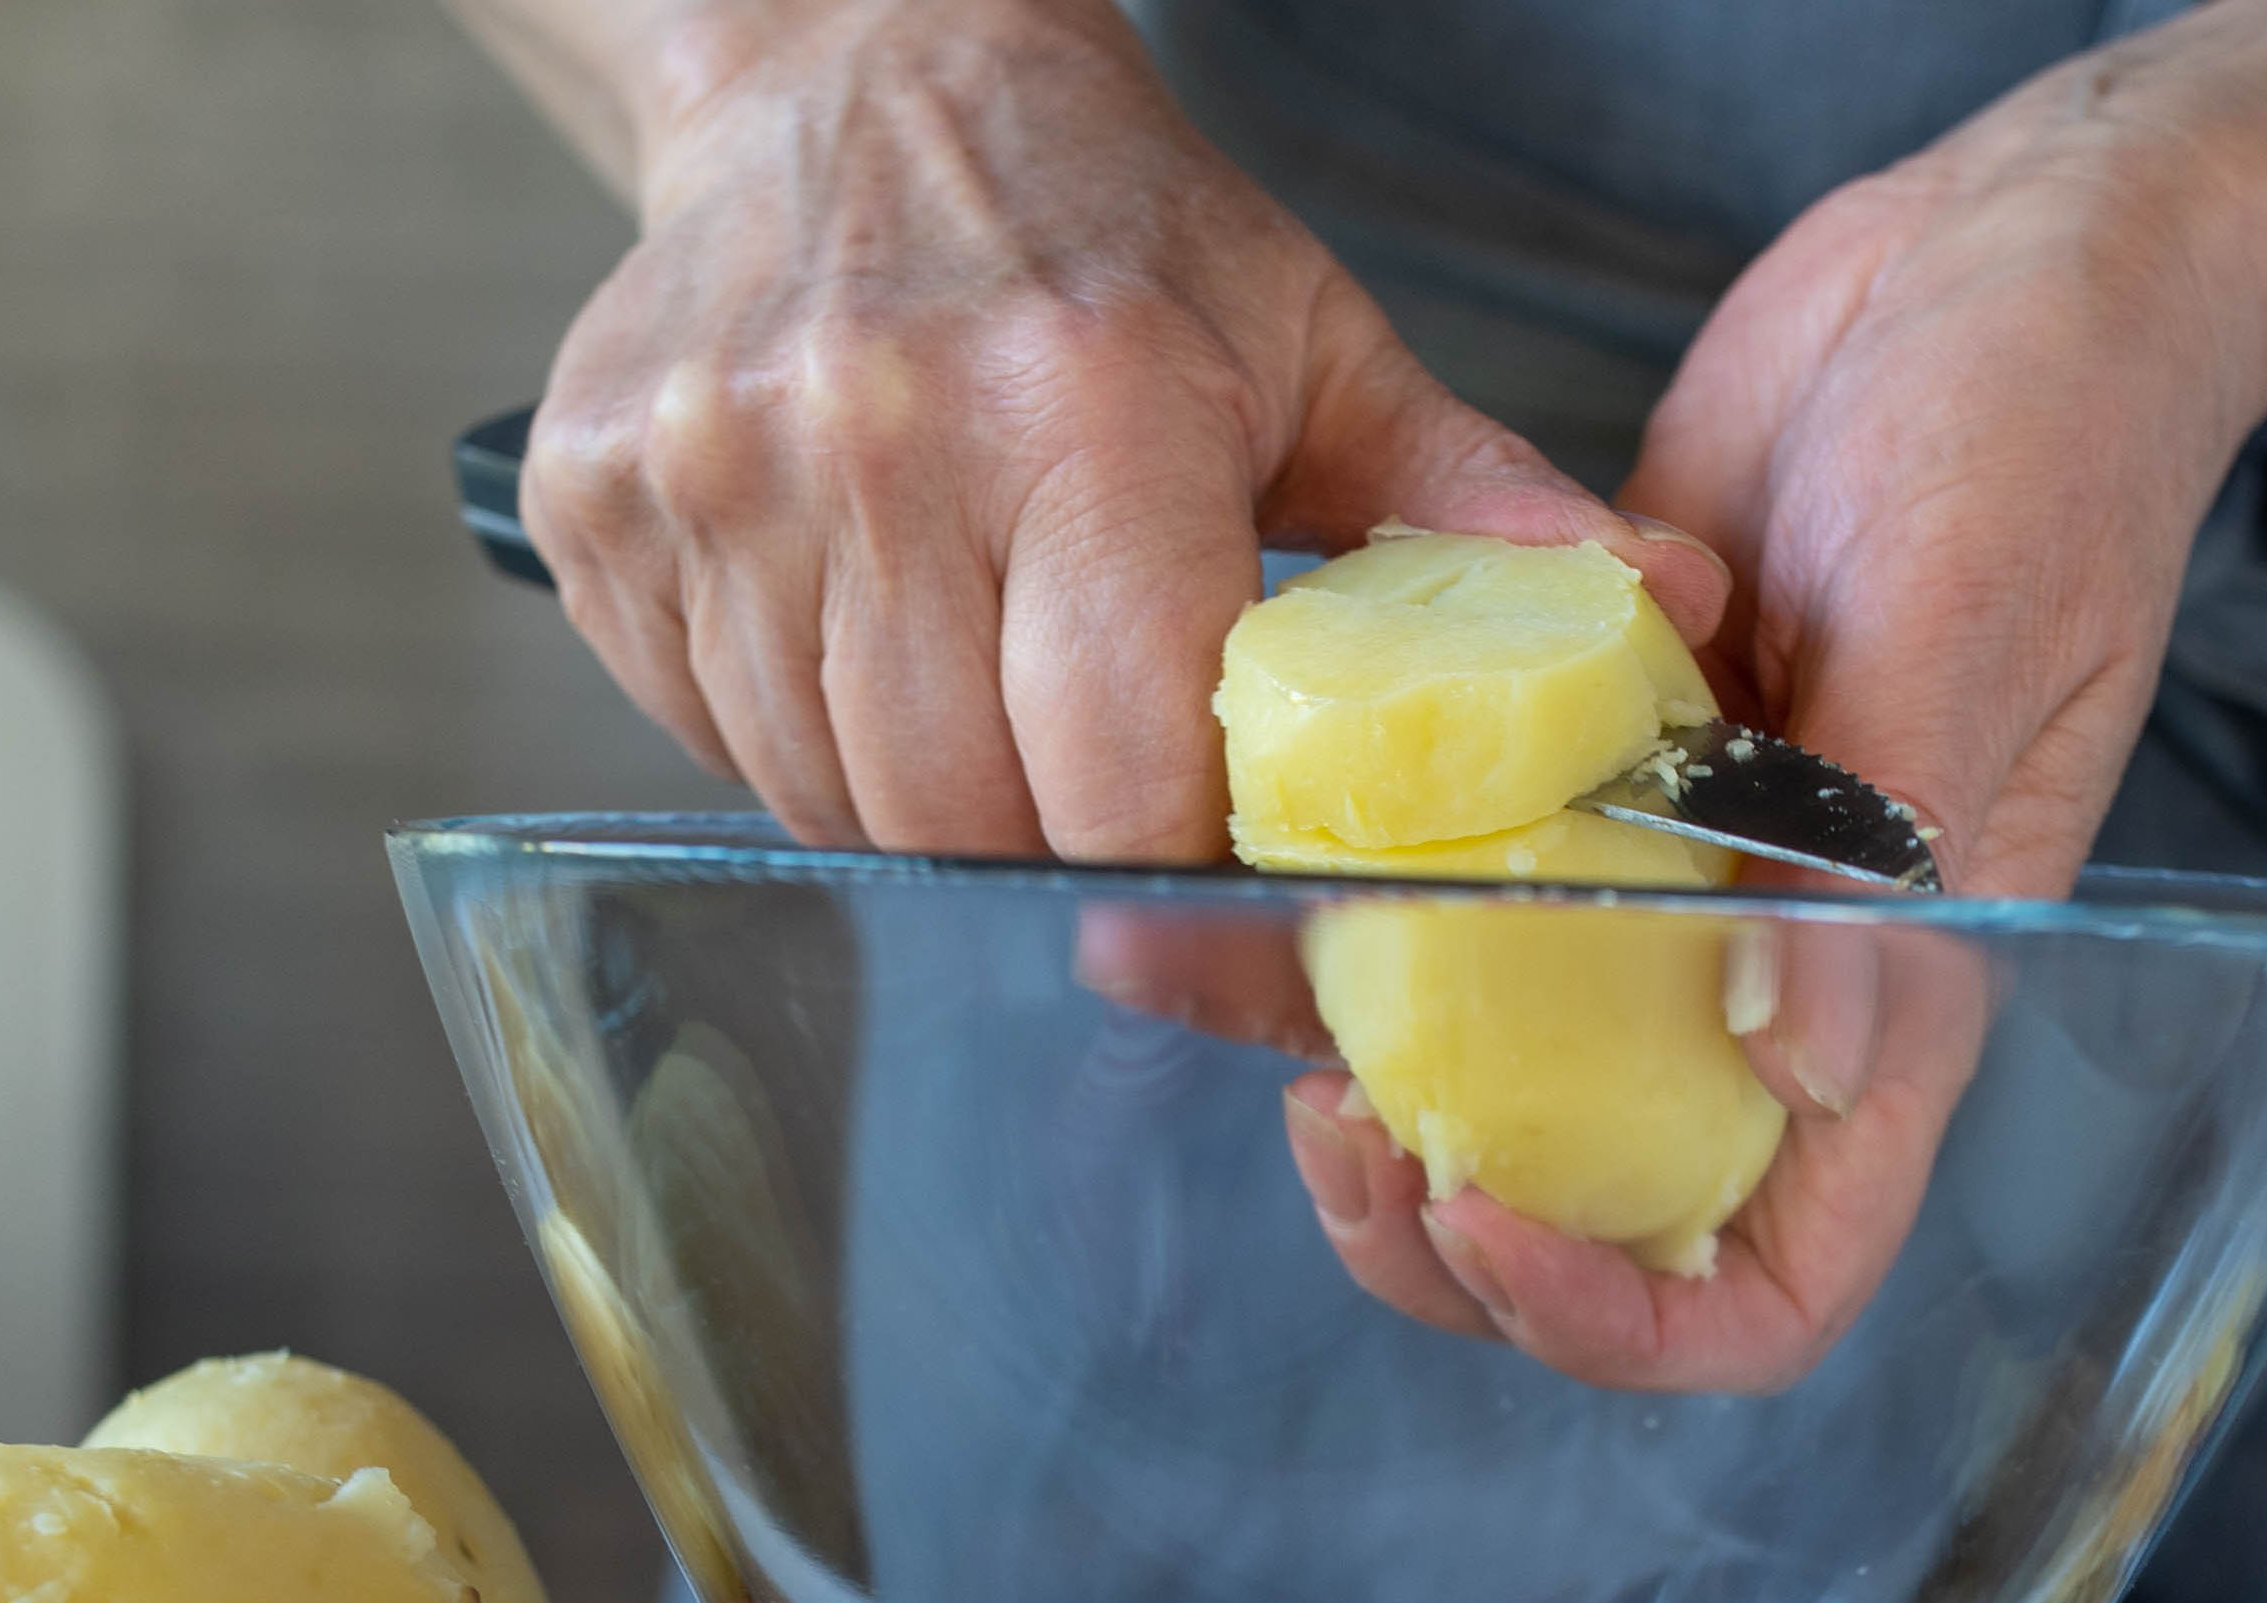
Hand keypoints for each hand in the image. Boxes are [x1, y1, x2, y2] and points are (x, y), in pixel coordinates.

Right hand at [514, 0, 1727, 861]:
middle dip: (1057, 835)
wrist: (847, 68)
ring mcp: (712, 478)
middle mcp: (872, 442)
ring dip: (927, 797)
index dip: (1185, 859)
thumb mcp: (1308, 337)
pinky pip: (712, 735)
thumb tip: (1664, 616)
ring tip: (985, 672)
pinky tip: (865, 623)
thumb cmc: (1099, 228)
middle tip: (1104, 764)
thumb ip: (1471, 502)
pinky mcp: (602, 508)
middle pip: (969, 818)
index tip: (1227, 854)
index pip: (1121, 772)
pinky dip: (798, 732)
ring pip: (832, 800)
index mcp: (1078, 405)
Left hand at [1262, 0, 2266, 1382]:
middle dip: (1444, 1227)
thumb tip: (1802, 1065)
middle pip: (1600, 1218)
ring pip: (1507, 1071)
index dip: (1615, 1315)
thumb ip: (1886, 855)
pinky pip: (1466, 888)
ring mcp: (1677, 873)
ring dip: (1380, 1081)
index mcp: (1899, 1002)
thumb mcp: (1971, 629)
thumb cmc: (2047, 432)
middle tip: (1329, 1115)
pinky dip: (1369, 905)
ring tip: (1279, 994)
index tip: (1475, 1207)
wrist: (2001, 260)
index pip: (1769, 1281)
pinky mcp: (1597, 762)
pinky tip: (1284, 849)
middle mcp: (1775, 972)